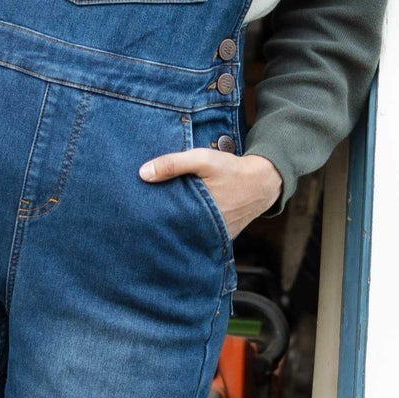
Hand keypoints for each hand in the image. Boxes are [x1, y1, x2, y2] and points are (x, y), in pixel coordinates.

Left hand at [138, 148, 281, 239]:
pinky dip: (190, 232)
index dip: (151, 223)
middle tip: (140, 227)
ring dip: (175, 232)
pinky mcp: (220, 237)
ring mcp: (214, 236)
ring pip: (187, 236)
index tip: (135, 220)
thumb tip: (143, 174)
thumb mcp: (202, 160)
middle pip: (175, 233)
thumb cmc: (231, 169)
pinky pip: (200, 237)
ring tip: (155, 229)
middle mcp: (206, 230)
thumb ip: (173, 164)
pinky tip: (178, 227)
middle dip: (160, 229)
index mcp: (198, 213)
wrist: (263, 182)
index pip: (166, 224)